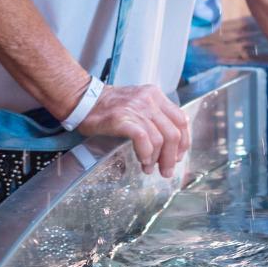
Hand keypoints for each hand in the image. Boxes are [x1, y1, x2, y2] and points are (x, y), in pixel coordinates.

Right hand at [72, 83, 189, 176]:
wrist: (84, 101)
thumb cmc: (109, 107)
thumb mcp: (137, 104)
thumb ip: (154, 118)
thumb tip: (169, 146)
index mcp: (155, 95)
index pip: (181, 119)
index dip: (183, 142)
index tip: (178, 156)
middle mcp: (149, 100)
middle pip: (173, 133)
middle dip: (172, 157)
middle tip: (166, 171)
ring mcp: (136, 109)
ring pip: (160, 139)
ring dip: (157, 159)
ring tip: (149, 168)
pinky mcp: (123, 119)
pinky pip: (144, 140)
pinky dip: (146, 154)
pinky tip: (142, 161)